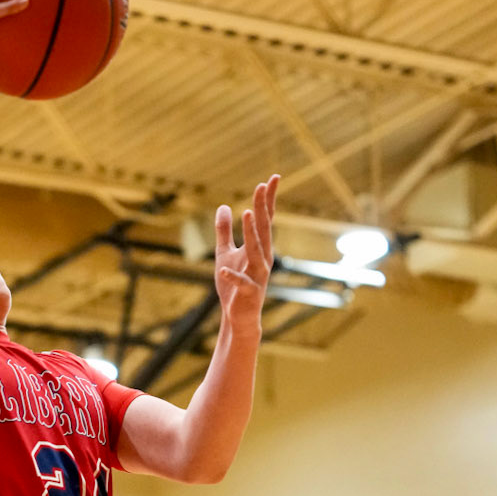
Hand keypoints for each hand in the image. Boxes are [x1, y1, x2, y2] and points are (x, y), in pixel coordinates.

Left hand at [213, 175, 278, 334]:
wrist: (238, 317)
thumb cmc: (234, 286)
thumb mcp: (225, 253)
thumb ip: (224, 231)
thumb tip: (224, 206)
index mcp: (259, 248)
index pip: (266, 220)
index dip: (268, 200)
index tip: (272, 178)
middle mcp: (263, 259)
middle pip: (264, 230)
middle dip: (262, 208)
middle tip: (262, 186)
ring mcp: (257, 276)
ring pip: (256, 252)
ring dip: (252, 234)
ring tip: (247, 213)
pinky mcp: (248, 293)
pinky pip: (241, 283)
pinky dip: (233, 276)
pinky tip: (224, 270)